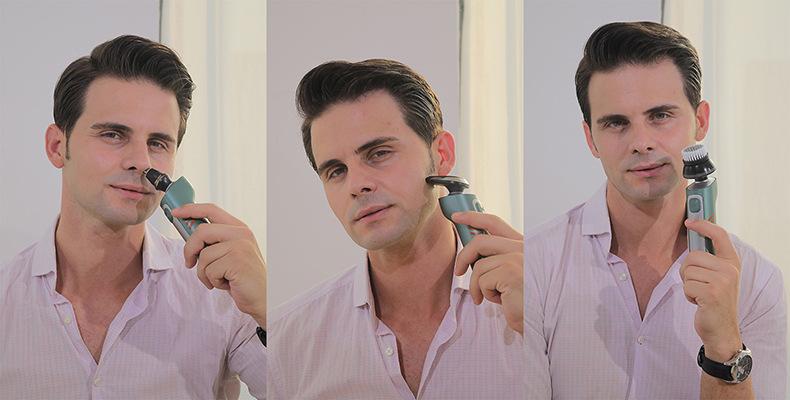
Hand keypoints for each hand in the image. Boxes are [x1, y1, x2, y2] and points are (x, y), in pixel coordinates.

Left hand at [172, 204, 266, 327]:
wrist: (263, 297)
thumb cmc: (242, 277)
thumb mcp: (229, 253)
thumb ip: (214, 241)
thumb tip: (187, 231)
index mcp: (239, 228)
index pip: (211, 209)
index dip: (191, 209)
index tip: (176, 213)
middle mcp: (241, 234)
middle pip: (202, 231)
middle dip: (189, 249)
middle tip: (190, 262)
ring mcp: (240, 246)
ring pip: (204, 255)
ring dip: (204, 273)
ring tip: (218, 279)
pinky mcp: (237, 262)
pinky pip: (209, 270)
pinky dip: (212, 282)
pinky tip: (226, 284)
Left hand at [452, 211, 522, 334]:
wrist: (546, 321)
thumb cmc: (530, 301)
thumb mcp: (515, 275)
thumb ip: (500, 260)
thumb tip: (472, 254)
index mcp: (524, 245)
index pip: (495, 223)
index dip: (473, 217)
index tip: (457, 217)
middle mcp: (523, 248)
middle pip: (480, 241)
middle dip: (464, 256)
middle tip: (458, 271)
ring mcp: (518, 258)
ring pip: (479, 266)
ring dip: (478, 286)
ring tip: (491, 297)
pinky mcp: (510, 272)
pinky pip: (482, 281)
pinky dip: (485, 294)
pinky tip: (502, 302)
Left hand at [681, 219, 741, 361]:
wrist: (721, 330)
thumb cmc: (714, 301)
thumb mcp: (718, 277)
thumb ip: (710, 259)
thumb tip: (694, 234)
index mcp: (732, 262)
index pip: (720, 235)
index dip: (703, 225)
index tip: (689, 221)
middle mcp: (730, 270)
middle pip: (692, 256)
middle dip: (687, 271)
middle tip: (698, 284)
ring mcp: (722, 281)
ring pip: (687, 271)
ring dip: (687, 285)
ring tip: (700, 294)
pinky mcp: (712, 293)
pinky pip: (686, 285)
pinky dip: (687, 295)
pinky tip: (699, 302)